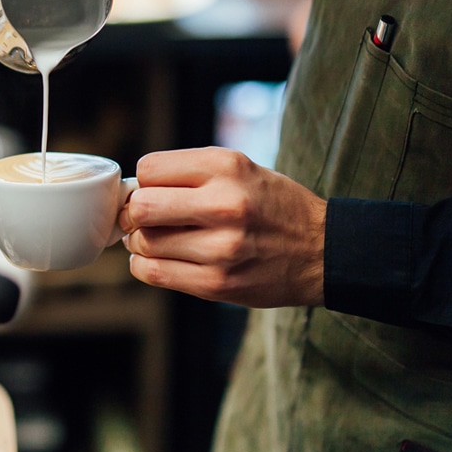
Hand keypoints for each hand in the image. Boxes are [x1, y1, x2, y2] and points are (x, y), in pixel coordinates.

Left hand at [118, 147, 325, 307]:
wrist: (323, 251)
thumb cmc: (271, 205)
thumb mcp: (239, 169)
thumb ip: (188, 174)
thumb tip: (128, 194)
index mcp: (227, 167)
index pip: (149, 169)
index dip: (143, 182)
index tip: (152, 191)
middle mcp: (224, 204)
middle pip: (141, 207)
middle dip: (134, 213)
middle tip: (144, 218)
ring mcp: (221, 248)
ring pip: (144, 243)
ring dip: (141, 242)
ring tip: (160, 239)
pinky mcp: (217, 284)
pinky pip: (154, 273)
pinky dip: (146, 266)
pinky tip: (161, 259)